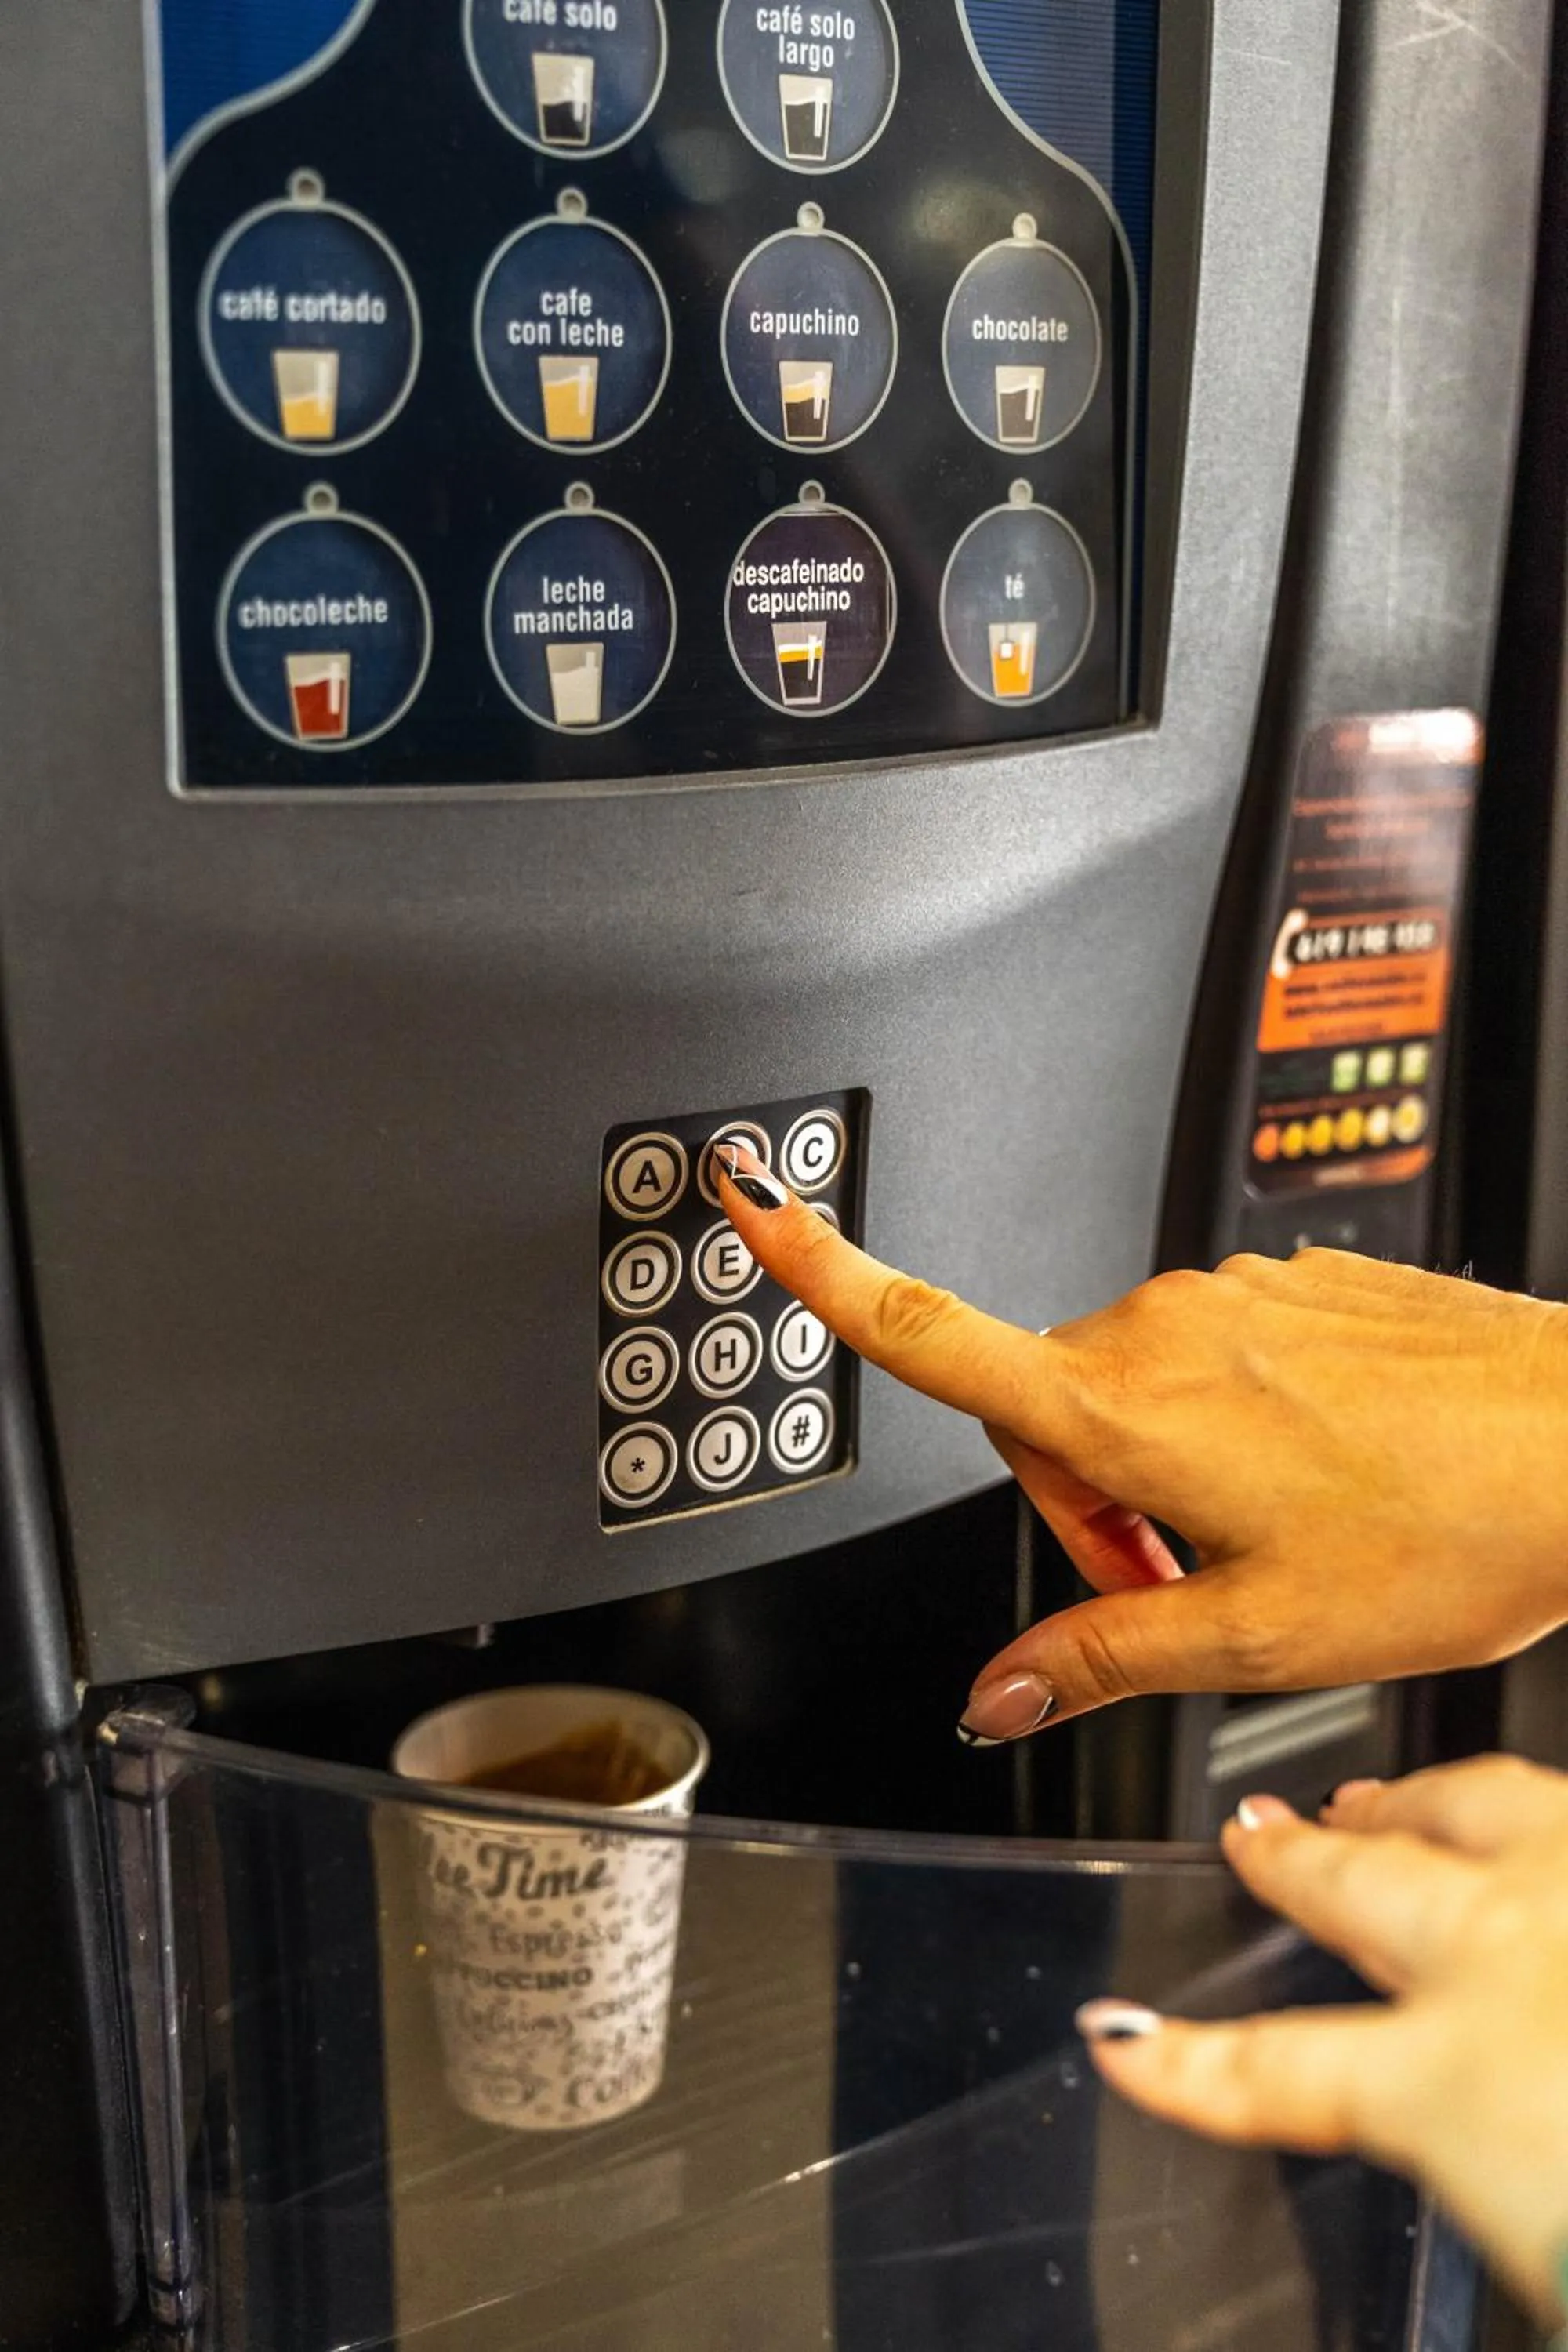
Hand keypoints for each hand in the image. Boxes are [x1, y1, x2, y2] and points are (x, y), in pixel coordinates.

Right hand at [716, 1145, 1567, 1739]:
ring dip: (1159, 1476)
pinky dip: (1226, 1430)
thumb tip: (999, 1695)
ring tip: (1272, 1544)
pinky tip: (1318, 1482)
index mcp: (1126, 1406)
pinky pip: (1206, 1358)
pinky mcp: (1289, 1284)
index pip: (930, 1331)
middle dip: (1084, 1510)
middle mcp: (1162, 1325)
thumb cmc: (1449, 1528)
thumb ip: (1102, 1655)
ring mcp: (1232, 1294)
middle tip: (1189, 1585)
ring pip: (1126, 1393)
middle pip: (1040, 1415)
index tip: (747, 1199)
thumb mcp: (1258, 1637)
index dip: (820, 1270)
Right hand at [1077, 1759, 1567, 2326]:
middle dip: (1294, 1860)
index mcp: (1451, 2071)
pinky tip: (1543, 1823)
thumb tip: (1485, 2183)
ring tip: (1382, 1796)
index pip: (1275, 2069)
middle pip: (1357, 1888)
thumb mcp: (1527, 2224)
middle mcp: (1507, 1953)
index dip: (1181, 2059)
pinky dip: (1542, 1820)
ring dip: (1413, 1804)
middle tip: (1256, 1837)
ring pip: (1474, 1811)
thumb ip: (1477, 2178)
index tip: (1128, 2040)